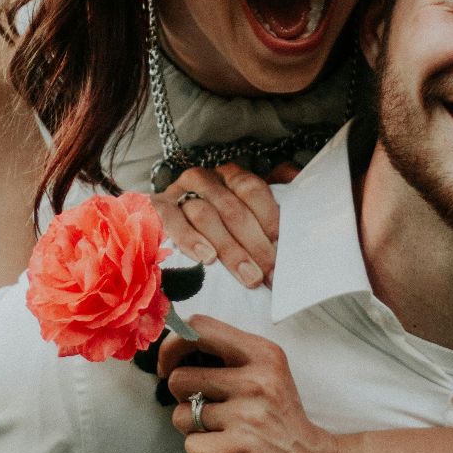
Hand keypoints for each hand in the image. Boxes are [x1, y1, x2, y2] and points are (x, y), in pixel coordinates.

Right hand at [153, 163, 280, 289]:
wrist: (161, 225)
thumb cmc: (212, 225)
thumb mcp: (241, 214)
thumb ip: (268, 208)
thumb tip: (294, 202)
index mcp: (229, 176)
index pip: (253, 190)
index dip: (270, 220)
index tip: (283, 250)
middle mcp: (205, 179)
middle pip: (233, 208)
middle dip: (254, 245)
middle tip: (268, 274)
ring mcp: (179, 192)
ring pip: (206, 215)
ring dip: (229, 249)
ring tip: (247, 275)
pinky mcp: (158, 208)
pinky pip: (173, 221)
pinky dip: (191, 240)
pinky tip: (207, 258)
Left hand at [159, 315, 341, 452]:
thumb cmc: (280, 422)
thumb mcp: (266, 375)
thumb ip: (228, 359)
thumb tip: (171, 350)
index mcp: (263, 353)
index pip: (199, 329)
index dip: (172, 346)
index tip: (169, 366)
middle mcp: (256, 380)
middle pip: (179, 378)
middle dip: (184, 400)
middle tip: (210, 412)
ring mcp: (248, 415)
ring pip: (181, 415)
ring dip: (195, 430)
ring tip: (225, 435)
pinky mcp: (238, 448)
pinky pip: (191, 445)